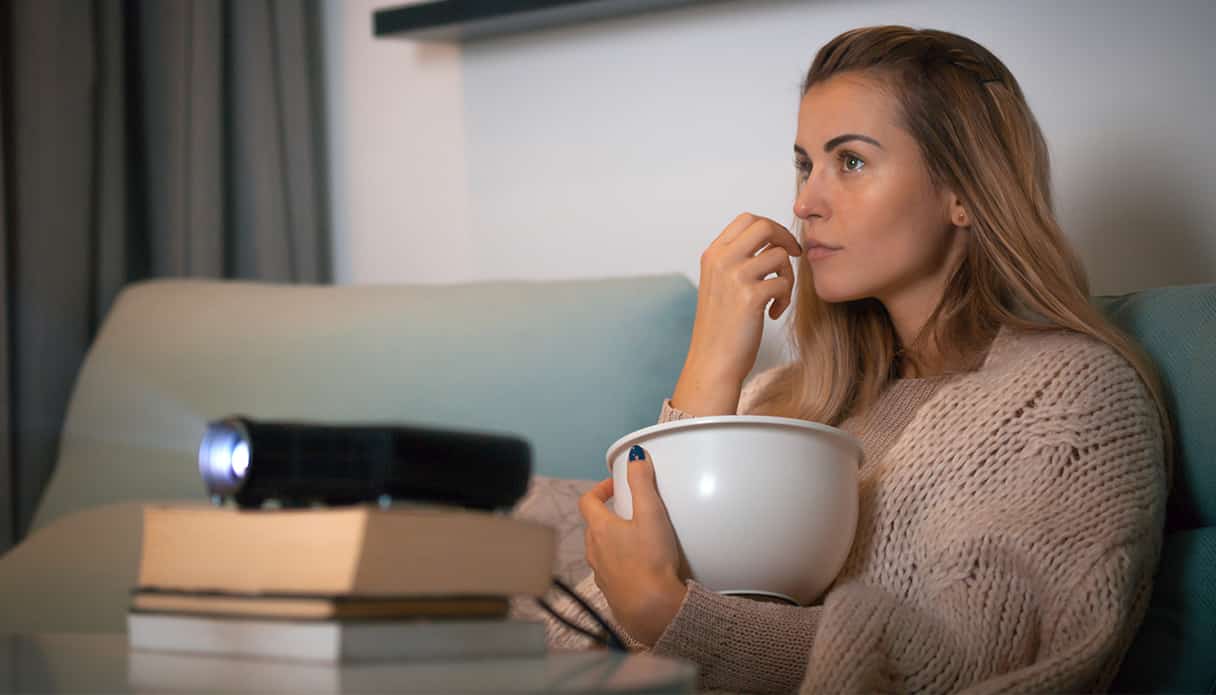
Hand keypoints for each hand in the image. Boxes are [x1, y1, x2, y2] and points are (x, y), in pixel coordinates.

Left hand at [578, 446, 688, 646]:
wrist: (652, 609)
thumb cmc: (651, 562)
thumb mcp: (651, 514)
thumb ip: (643, 482)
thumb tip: (636, 457)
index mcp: (600, 529)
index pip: (588, 501)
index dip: (600, 489)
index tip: (617, 486)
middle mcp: (594, 551)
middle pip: (594, 525)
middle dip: (610, 514)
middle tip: (631, 510)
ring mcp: (601, 574)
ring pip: (601, 549)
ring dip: (614, 540)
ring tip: (638, 539)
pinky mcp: (612, 592)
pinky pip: (611, 572)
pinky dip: (621, 564)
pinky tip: (641, 568)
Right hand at [673, 213, 802, 412]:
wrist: (712, 361)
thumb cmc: (721, 326)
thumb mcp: (720, 284)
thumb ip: (737, 260)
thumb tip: (772, 240)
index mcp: (713, 254)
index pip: (747, 219)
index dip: (771, 227)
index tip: (781, 245)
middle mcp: (721, 260)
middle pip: (764, 226)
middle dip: (785, 238)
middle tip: (794, 256)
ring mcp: (734, 277)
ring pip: (779, 255)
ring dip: (787, 275)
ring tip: (778, 297)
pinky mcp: (750, 297)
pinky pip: (783, 283)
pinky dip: (785, 299)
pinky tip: (773, 314)